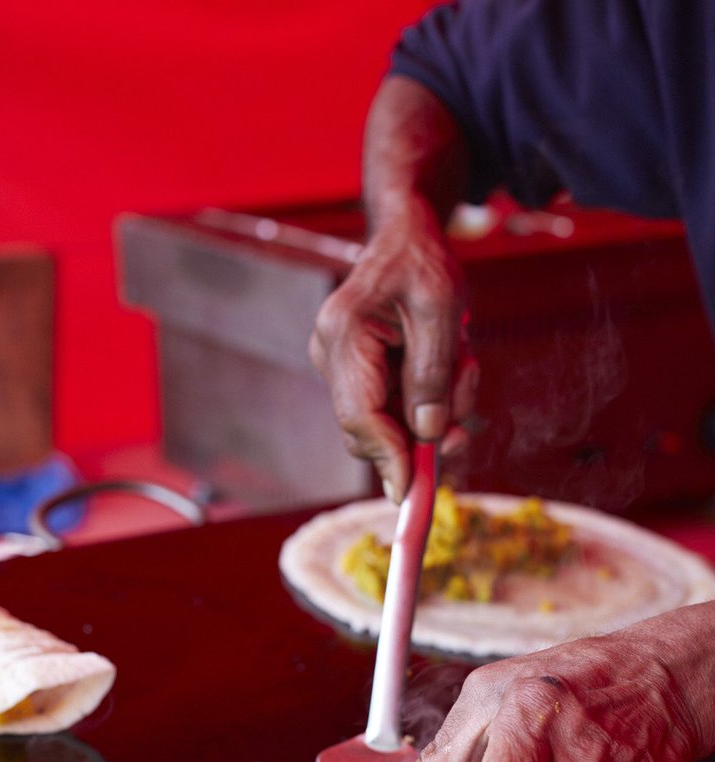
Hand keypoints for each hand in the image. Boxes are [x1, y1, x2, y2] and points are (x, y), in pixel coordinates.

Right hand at [308, 205, 477, 502]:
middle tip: (465, 433)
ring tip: (465, 366)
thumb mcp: (441, 310)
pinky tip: (452, 366)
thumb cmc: (423, 262)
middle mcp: (331, 354)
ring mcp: (341, 366)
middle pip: (370, 428)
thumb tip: (426, 433)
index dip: (386, 458)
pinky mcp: (358, 374)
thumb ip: (431, 373)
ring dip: (435, 411)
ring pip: (388, 422)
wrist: (407, 234)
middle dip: (421, 437)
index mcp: (344, 333)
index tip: (411, 492)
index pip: (359, 415)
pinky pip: (394, 408)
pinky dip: (429, 400)